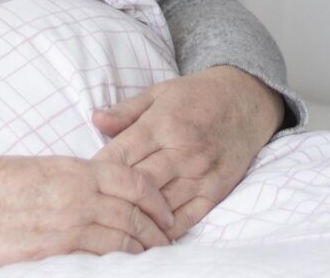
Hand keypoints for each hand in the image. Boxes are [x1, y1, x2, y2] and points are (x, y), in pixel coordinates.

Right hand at [0, 154, 175, 275]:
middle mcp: (74, 195)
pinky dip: (115, 263)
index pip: (133, 180)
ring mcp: (63, 226)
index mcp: (71, 169)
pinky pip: (96, 260)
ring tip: (152, 257)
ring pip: (121, 239)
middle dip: (157, 230)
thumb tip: (91, 189)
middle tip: (167, 241)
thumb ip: (67, 179)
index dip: (156, 199)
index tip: (165, 213)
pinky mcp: (49, 253)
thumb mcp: (31, 170)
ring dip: (142, 250)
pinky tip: (123, 268)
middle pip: (134, 213)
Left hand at [91, 66, 286, 239]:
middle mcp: (182, 150)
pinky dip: (167, 231)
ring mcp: (201, 172)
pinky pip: (188, 217)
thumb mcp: (160, 92)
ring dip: (137, 219)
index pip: (121, 154)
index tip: (81, 181)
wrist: (248, 99)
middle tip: (91, 209)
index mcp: (163, 123)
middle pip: (138, 184)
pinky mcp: (217, 189)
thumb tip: (94, 119)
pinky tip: (149, 236)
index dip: (98, 171)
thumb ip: (126, 110)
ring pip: (161, 205)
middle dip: (112, 198)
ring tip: (113, 228)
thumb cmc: (198, 95)